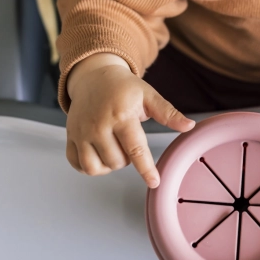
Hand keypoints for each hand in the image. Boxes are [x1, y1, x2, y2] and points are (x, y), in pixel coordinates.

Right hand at [65, 53, 194, 187]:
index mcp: (121, 115)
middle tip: (128, 139)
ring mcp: (81, 133)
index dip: (146, 169)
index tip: (154, 182)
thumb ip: (168, 113)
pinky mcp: (70, 137)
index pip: (135, 149)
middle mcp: (98, 126)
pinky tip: (100, 155)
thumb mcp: (149, 96)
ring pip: (97, 168)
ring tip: (115, 148)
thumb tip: (189, 126)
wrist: (93, 77)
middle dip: (128, 158)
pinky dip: (91, 167)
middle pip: (118, 162)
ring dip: (110, 164)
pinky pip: (79, 165)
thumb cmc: (123, 88)